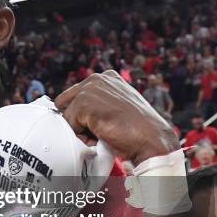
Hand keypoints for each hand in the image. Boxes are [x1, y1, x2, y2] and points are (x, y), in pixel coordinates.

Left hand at [55, 70, 178, 164]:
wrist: (151, 139)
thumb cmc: (137, 129)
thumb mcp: (117, 107)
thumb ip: (99, 103)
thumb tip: (76, 113)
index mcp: (106, 77)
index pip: (74, 96)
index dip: (82, 115)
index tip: (101, 124)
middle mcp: (96, 79)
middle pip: (64, 103)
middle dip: (76, 120)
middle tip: (99, 130)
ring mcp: (89, 89)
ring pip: (66, 116)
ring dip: (80, 130)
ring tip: (102, 133)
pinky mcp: (84, 104)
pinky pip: (69, 125)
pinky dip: (81, 136)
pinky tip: (100, 136)